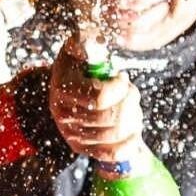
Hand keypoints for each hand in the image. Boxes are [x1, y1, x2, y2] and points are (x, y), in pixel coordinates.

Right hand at [50, 42, 143, 161]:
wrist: (70, 88)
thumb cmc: (81, 64)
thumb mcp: (79, 48)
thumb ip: (82, 42)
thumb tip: (83, 44)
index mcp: (63, 88)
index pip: (99, 98)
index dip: (119, 88)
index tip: (122, 77)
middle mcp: (63, 114)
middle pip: (109, 117)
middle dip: (128, 103)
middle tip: (129, 92)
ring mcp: (71, 133)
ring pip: (113, 134)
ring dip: (131, 119)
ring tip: (130, 106)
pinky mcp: (81, 148)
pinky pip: (110, 154)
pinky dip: (127, 144)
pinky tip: (132, 131)